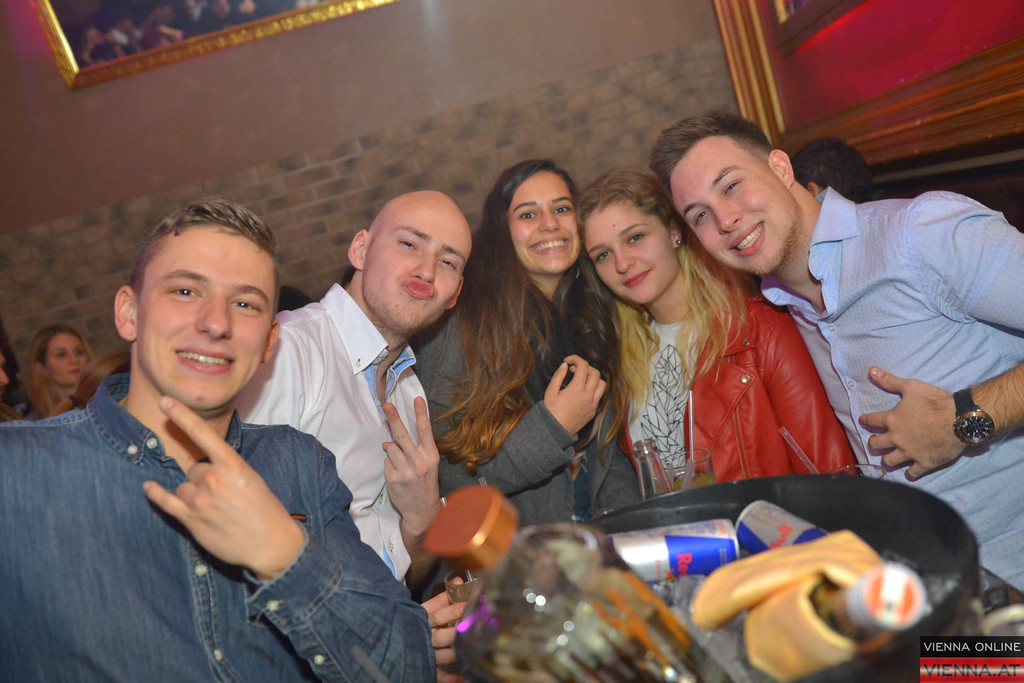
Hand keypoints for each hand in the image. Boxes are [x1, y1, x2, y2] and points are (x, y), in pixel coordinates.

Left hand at [142, 396, 304, 580]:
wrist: (271, 542)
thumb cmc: (265, 509)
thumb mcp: (251, 479)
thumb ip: (226, 469)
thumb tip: (202, 468)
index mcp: (232, 464)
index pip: (202, 434)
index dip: (182, 415)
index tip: (165, 401)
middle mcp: (213, 478)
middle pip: (193, 468)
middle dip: (202, 478)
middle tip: (222, 495)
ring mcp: (200, 499)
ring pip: (183, 486)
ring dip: (193, 494)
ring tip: (214, 509)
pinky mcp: (191, 519)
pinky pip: (166, 501)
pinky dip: (156, 494)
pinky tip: (149, 487)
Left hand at [382, 397, 440, 541]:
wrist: (422, 510)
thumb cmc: (425, 483)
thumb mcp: (428, 465)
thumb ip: (415, 450)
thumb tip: (392, 439)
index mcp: (431, 456)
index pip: (425, 431)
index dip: (421, 414)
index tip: (417, 399)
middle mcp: (419, 462)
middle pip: (403, 436)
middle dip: (394, 419)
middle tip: (387, 406)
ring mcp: (405, 471)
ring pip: (391, 448)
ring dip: (391, 449)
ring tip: (399, 460)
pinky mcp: (393, 478)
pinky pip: (386, 461)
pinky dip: (389, 463)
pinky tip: (396, 472)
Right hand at [423, 589, 466, 681]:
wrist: (390, 636)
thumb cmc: (414, 621)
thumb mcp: (426, 608)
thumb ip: (443, 597)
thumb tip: (459, 581)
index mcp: (422, 619)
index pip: (438, 615)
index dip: (452, 610)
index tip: (467, 605)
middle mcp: (423, 636)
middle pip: (442, 636)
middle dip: (457, 633)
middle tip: (471, 630)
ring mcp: (423, 653)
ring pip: (442, 655)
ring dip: (456, 653)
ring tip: (470, 650)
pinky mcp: (424, 667)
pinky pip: (437, 675)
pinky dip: (449, 678)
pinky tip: (461, 678)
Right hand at [544, 355, 605, 435]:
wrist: (555, 431)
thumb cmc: (551, 412)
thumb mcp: (550, 392)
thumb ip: (558, 376)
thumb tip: (564, 365)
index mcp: (577, 389)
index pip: (583, 365)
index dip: (575, 359)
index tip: (567, 361)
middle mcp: (588, 395)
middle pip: (595, 372)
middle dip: (585, 367)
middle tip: (573, 370)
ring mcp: (593, 404)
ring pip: (602, 384)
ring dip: (593, 378)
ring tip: (581, 380)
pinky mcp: (593, 410)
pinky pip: (599, 395)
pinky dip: (594, 389)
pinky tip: (582, 391)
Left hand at [858, 367, 962, 478]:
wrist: (959, 420)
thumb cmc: (935, 402)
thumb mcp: (911, 386)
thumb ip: (889, 381)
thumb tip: (870, 370)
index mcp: (892, 420)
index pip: (871, 420)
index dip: (866, 419)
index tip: (863, 420)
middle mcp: (897, 438)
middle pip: (876, 444)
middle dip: (874, 442)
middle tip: (875, 442)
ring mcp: (910, 452)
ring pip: (890, 460)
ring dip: (887, 459)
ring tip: (887, 458)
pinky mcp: (924, 462)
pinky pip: (913, 472)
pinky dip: (910, 473)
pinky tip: (909, 473)